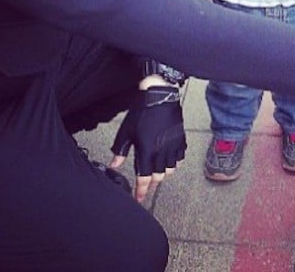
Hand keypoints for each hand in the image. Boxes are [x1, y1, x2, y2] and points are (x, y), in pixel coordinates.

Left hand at [109, 85, 185, 201]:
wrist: (160, 96)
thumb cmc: (142, 113)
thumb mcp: (126, 132)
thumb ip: (120, 151)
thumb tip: (113, 166)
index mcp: (147, 151)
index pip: (144, 178)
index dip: (141, 191)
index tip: (139, 199)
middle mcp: (161, 151)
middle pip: (158, 177)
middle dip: (151, 183)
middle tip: (146, 184)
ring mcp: (173, 145)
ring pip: (171, 169)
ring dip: (163, 173)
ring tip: (157, 171)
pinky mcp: (181, 139)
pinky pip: (180, 157)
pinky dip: (175, 162)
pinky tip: (168, 159)